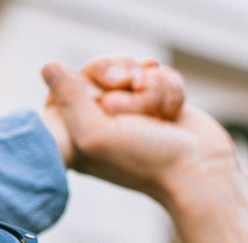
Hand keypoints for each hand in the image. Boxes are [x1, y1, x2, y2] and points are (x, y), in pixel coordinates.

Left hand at [41, 55, 184, 164]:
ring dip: (153, 88)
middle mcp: (99, 120)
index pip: (67, 83)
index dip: (89, 80)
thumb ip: (70, 100)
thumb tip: (48, 66)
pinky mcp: (155, 102)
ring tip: (159, 116)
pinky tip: (172, 113)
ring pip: (134, 70)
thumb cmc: (146, 159)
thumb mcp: (97, 132)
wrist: (200, 170)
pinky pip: (157, 74)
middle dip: (125, 80)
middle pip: (102, 70)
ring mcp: (129, 110)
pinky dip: (169, 89)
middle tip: (136, 101)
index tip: (106, 99)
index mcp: (74, 132)